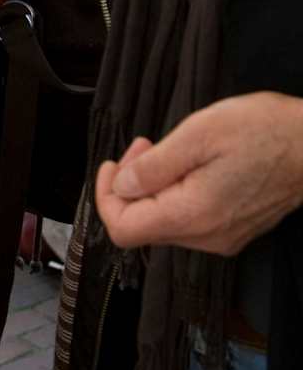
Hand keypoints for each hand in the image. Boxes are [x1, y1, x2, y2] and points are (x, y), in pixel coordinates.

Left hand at [95, 94, 302, 255]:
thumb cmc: (263, 131)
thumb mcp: (199, 134)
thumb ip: (154, 166)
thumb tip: (120, 187)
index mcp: (193, 216)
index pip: (123, 230)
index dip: (106, 196)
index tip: (112, 164)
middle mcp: (207, 238)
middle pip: (142, 226)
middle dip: (130, 185)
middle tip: (145, 146)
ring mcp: (223, 238)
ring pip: (164, 223)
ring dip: (153, 187)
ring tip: (169, 150)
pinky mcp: (234, 231)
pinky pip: (188, 221)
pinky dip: (175, 194)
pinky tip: (189, 165)